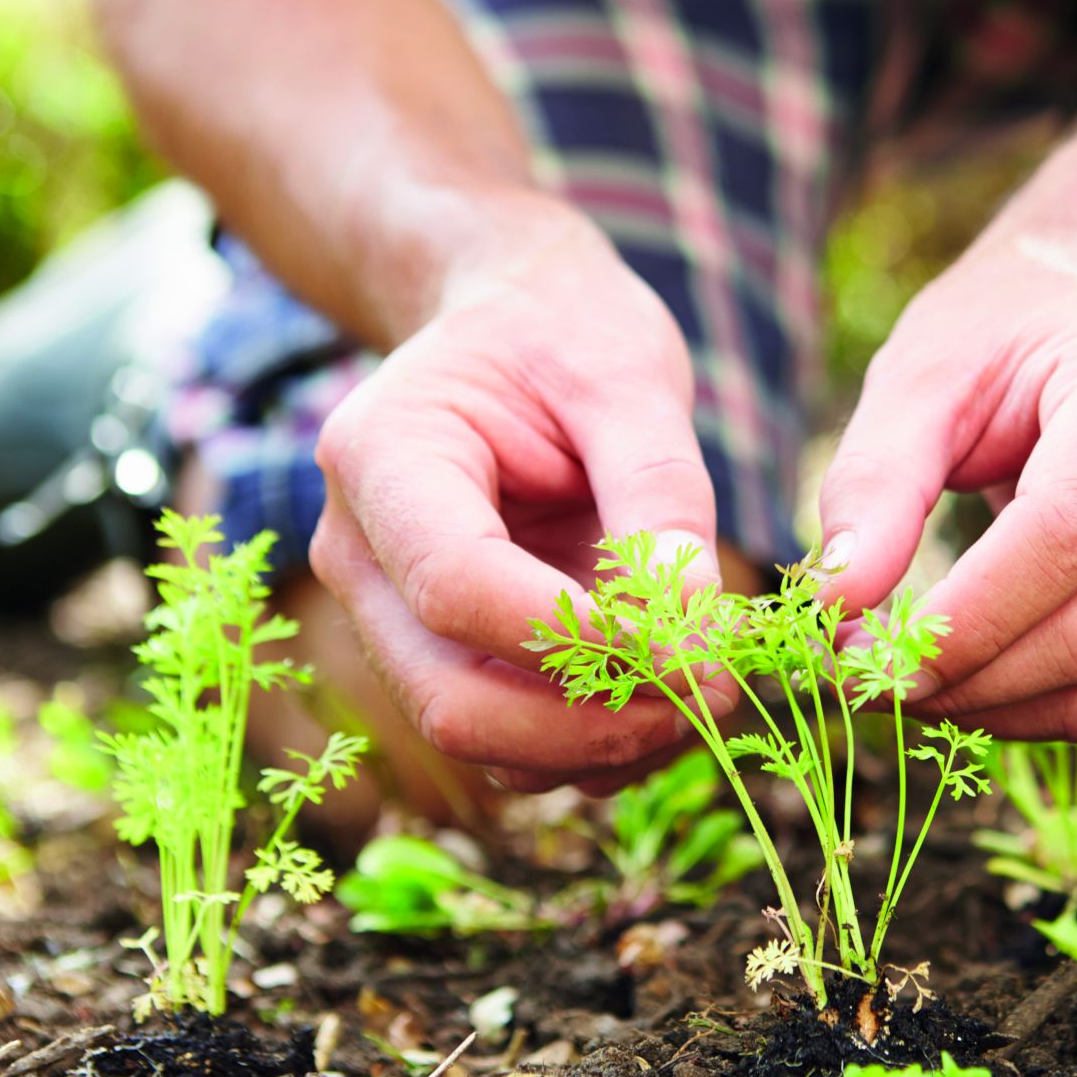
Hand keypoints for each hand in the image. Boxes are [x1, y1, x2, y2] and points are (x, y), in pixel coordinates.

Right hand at [308, 211, 729, 792]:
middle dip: (591, 723)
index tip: (697, 653)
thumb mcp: (630, 378)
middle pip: (450, 698)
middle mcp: (362, 554)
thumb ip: (661, 494)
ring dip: (601, 749)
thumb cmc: (568, 334)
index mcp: (381, 455)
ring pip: (477, 738)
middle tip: (714, 695)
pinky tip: (673, 699)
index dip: (580, 641)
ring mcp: (392, 618)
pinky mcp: (443, 657)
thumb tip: (690, 626)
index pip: (459, 588)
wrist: (520, 327)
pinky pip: (508, 743)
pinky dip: (595, 749)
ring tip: (708, 694)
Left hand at [816, 231, 1076, 738]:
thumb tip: (836, 604)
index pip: (1069, 534)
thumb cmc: (1002, 329)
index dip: (966, 618)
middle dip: (966, 678)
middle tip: (861, 680)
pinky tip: (960, 679)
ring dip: (991, 709)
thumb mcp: (921, 373)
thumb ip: (874, 482)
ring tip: (901, 684)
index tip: (860, 654)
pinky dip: (1027, 707)